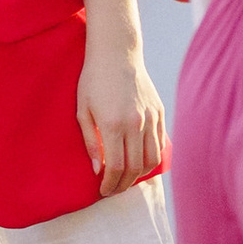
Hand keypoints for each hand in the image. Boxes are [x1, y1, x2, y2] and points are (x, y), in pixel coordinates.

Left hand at [77, 32, 166, 196]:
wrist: (117, 53)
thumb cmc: (93, 80)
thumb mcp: (82, 110)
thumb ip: (90, 142)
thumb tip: (98, 169)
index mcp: (113, 125)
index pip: (116, 167)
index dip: (110, 184)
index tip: (103, 190)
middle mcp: (135, 123)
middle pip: (135, 168)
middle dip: (124, 184)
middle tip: (113, 189)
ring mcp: (150, 118)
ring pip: (152, 159)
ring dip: (139, 175)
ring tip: (126, 178)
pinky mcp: (159, 112)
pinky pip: (160, 144)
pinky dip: (151, 158)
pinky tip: (139, 161)